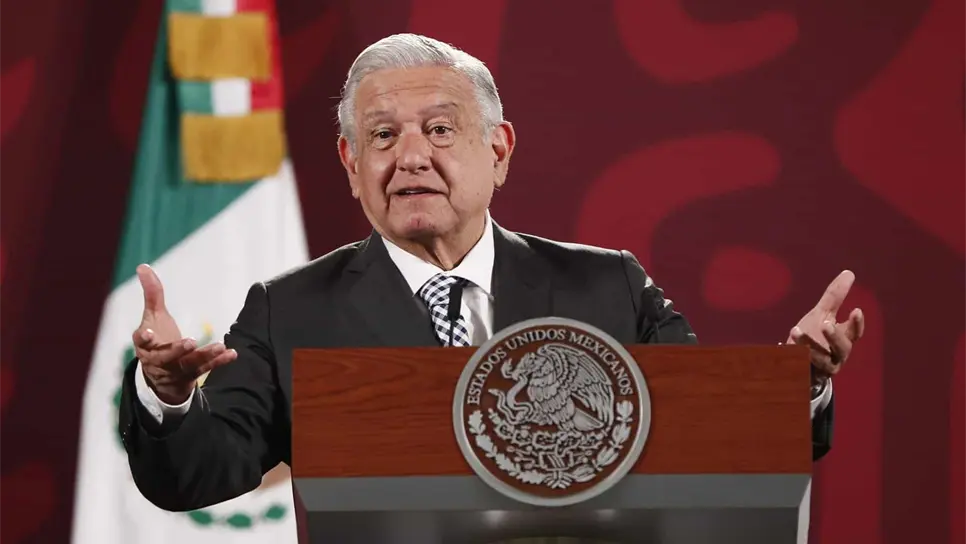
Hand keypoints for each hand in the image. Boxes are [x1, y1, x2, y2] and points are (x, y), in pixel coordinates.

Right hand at [132, 264, 236, 403]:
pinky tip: (232, 353)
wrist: (161, 375)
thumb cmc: (157, 339)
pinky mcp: (192, 375)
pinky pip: (206, 368)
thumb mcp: (153, 316)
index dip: (144, 337)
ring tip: (220, 346)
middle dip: (178, 350)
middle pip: (166, 357)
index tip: (148, 332)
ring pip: (190, 364)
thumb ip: (151, 294)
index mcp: (146, 345)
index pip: (142, 342)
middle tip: (190, 342)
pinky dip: (219, 361)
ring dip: (205, 355)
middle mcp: (159, 359)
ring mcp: (176, 369)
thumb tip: (142, 266)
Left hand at [786, 270, 864, 386]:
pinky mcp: (804, 376)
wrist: (800, 365)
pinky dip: (791, 358)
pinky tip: (781, 347)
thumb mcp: (823, 315)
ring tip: (795, 330)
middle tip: (825, 324)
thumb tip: (849, 273)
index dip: (857, 323)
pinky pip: (799, 370)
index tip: (856, 309)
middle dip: (834, 336)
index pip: (855, 333)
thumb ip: (835, 297)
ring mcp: (821, 369)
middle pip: (841, 348)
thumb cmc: (815, 336)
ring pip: (819, 360)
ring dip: (807, 345)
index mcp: (843, 340)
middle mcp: (836, 356)